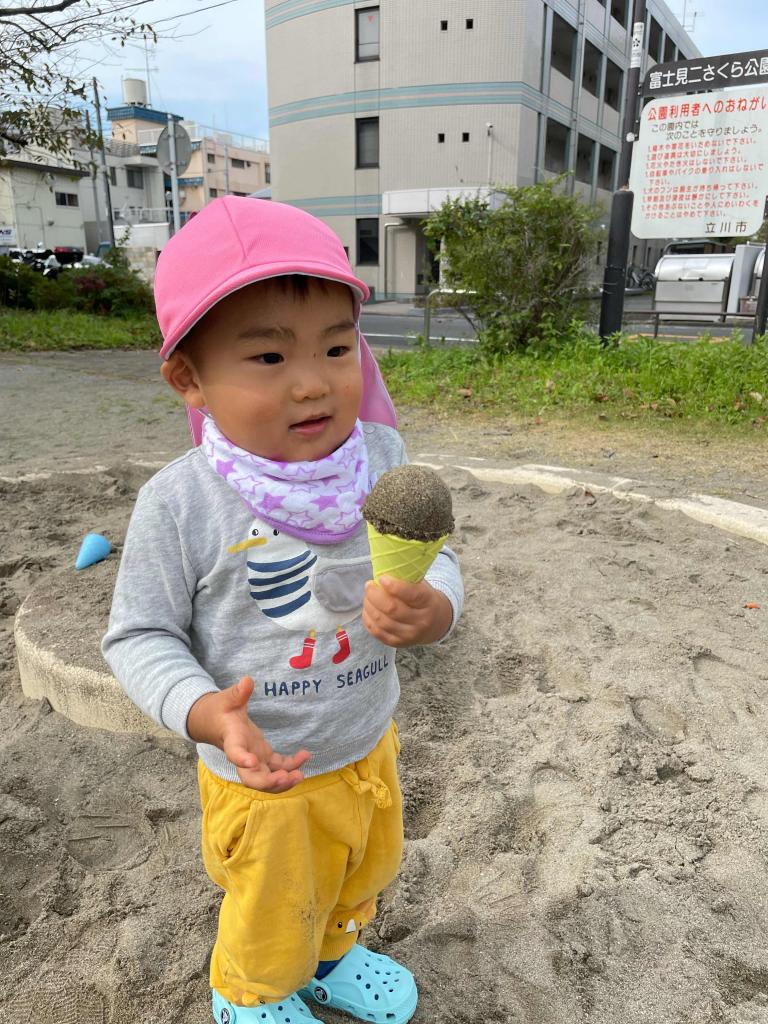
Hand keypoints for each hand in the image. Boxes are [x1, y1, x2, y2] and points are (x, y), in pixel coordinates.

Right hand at [187, 676, 309, 792]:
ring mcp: (254, 759)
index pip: (234, 754)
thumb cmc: (220, 710)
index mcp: (232, 740)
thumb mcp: (227, 699)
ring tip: (300, 775)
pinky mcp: (264, 757)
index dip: (242, 760)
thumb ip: (238, 693)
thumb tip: (247, 680)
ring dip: (283, 781)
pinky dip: (291, 765)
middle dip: (269, 782)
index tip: (253, 761)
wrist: (214, 722)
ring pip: (266, 778)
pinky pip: (278, 767)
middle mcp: (243, 755)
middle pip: (252, 778)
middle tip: (287, 777)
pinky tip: (305, 755)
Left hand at [362, 576, 452, 646]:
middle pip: (393, 609)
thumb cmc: (424, 598)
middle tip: (369, 585)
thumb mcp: (422, 585)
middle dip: (375, 595)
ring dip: (370, 606)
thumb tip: (383, 569)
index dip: (394, 586)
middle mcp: (421, 621)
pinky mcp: (398, 643)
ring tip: (368, 595)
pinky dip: (368, 619)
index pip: (412, 595)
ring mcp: (409, 635)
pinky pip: (377, 632)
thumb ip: (406, 579)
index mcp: (429, 602)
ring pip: (382, 621)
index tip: (382, 578)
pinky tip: (368, 608)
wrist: (435, 623)